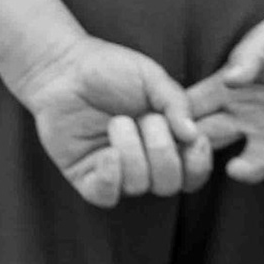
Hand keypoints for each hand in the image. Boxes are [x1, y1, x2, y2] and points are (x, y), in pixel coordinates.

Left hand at [18, 37, 215, 207]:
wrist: (64, 66)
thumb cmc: (110, 69)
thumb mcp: (151, 76)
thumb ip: (176, 101)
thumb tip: (193, 135)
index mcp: (166, 141)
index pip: (194, 171)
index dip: (199, 162)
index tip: (196, 139)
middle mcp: (144, 162)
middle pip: (170, 183)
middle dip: (162, 150)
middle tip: (147, 119)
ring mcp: (116, 172)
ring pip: (139, 185)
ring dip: (132, 150)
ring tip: (117, 121)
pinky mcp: (87, 176)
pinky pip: (106, 196)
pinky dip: (110, 176)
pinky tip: (107, 152)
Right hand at [186, 1, 263, 187]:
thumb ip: (249, 55)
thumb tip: (229, 79)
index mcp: (230, 89)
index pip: (192, 108)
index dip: (175, 120)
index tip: (163, 131)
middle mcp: (247, 117)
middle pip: (210, 141)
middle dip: (196, 154)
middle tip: (191, 160)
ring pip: (252, 164)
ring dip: (244, 170)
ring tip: (237, 169)